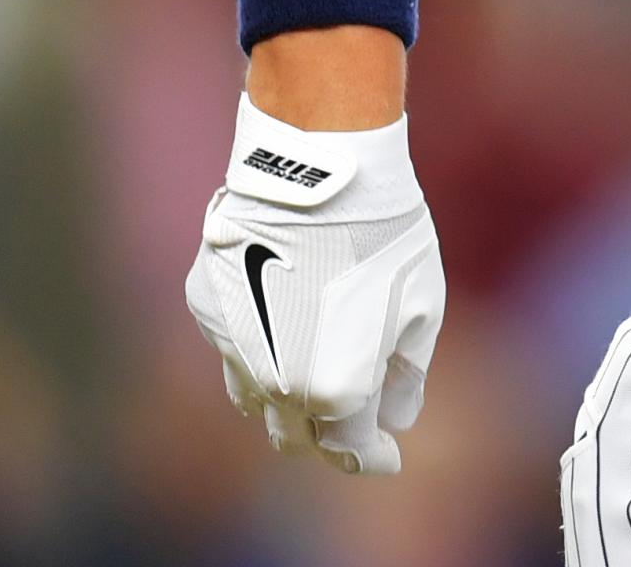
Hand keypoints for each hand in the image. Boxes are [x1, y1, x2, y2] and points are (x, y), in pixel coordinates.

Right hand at [183, 96, 444, 474]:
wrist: (320, 174)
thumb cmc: (384, 238)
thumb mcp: (423, 307)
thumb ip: (407, 374)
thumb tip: (395, 415)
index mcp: (334, 391)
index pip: (352, 448)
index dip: (374, 456)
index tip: (387, 455)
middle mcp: (276, 384)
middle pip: (295, 436)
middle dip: (326, 439)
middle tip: (351, 429)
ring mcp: (232, 350)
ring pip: (255, 401)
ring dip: (286, 401)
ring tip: (313, 385)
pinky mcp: (207, 310)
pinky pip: (234, 350)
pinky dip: (260, 350)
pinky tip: (282, 324)